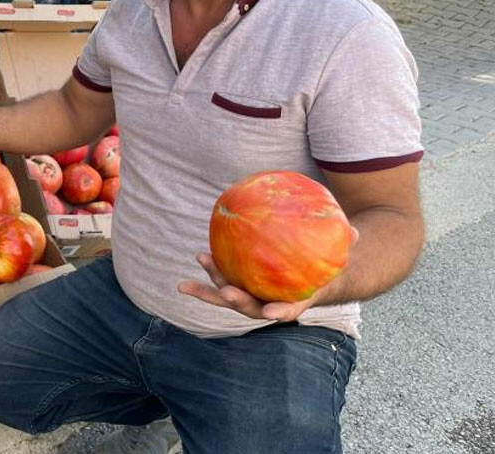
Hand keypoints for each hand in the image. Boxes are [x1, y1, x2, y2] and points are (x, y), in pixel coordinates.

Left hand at [179, 226, 358, 321]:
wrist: (312, 277)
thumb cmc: (327, 266)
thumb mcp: (340, 257)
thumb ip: (346, 245)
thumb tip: (355, 231)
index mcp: (296, 302)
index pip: (289, 311)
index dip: (281, 312)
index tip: (273, 314)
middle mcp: (270, 305)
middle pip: (250, 308)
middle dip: (236, 301)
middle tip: (225, 291)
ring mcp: (253, 298)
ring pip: (230, 297)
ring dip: (210, 288)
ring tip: (193, 271)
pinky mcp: (240, 288)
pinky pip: (221, 284)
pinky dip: (206, 280)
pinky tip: (191, 268)